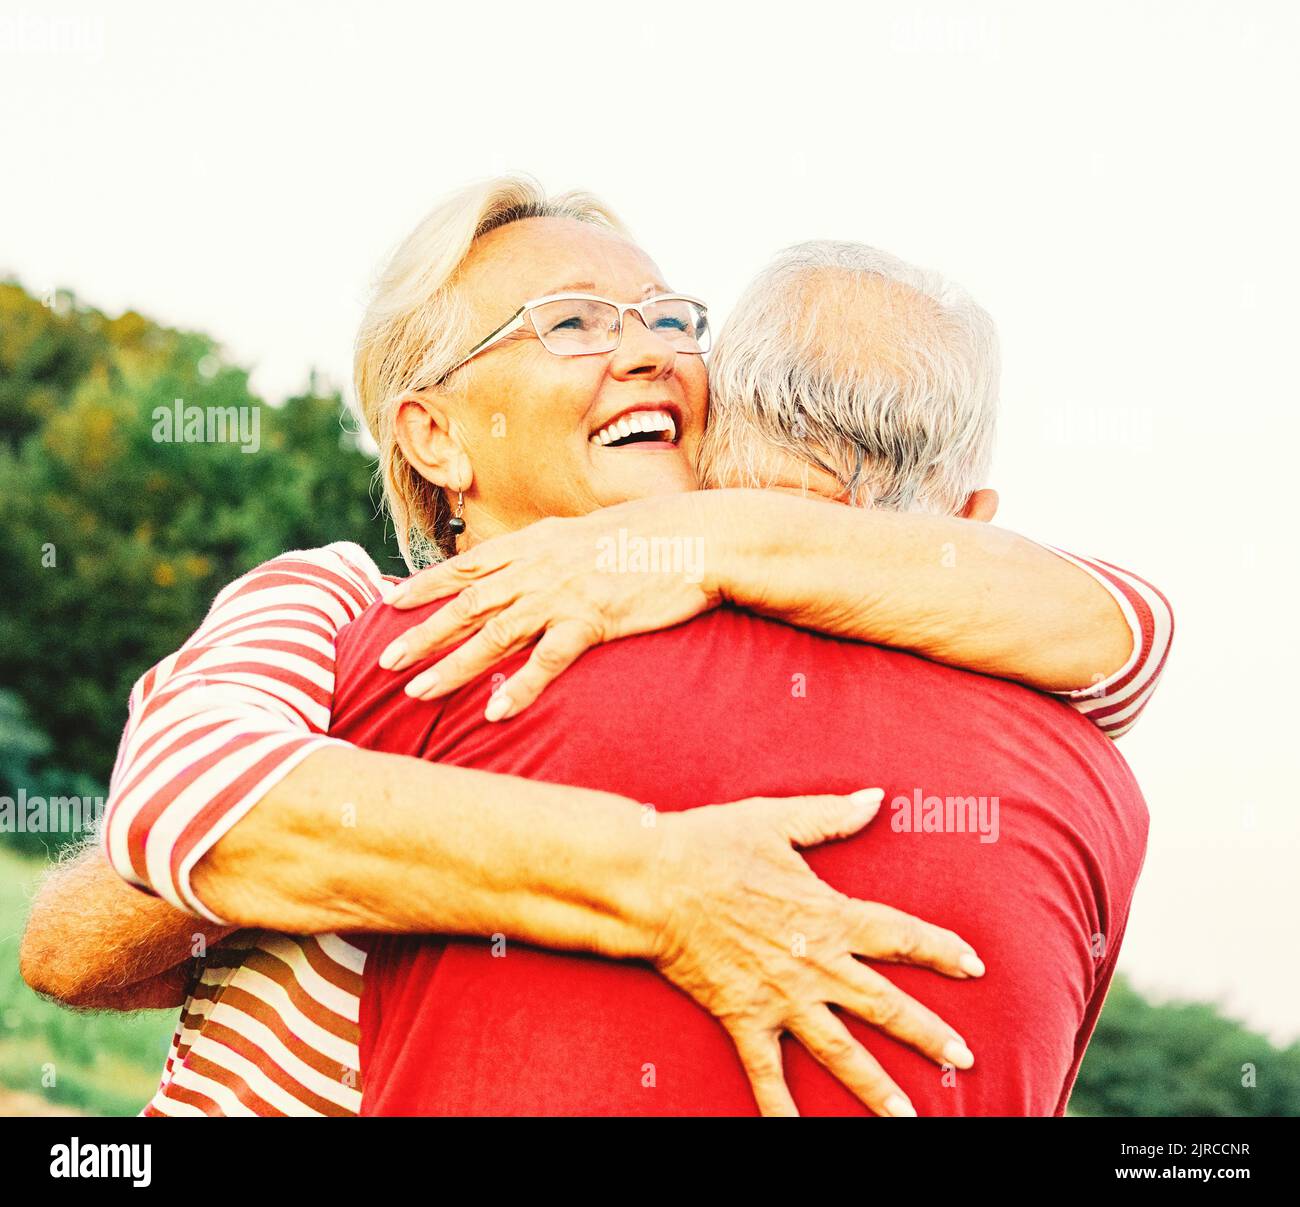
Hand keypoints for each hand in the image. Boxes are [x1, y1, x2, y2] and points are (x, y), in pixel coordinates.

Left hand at [378, 495, 728, 717]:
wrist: (697, 538)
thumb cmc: (648, 537)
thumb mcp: (587, 532)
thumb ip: (550, 549)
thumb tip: (524, 563)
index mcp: (535, 543)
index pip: (467, 566)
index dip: (425, 587)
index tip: (388, 604)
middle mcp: (539, 567)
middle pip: (467, 605)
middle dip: (422, 634)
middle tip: (385, 661)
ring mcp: (564, 594)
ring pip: (493, 635)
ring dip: (452, 666)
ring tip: (418, 692)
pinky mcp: (593, 622)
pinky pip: (547, 661)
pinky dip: (519, 688)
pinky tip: (495, 712)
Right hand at [651, 788, 983, 1116]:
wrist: (653, 881)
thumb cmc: (712, 843)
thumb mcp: (777, 820)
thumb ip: (832, 814)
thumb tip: (877, 797)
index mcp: (827, 914)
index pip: (900, 935)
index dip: (941, 950)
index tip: (975, 966)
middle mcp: (814, 963)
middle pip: (884, 1004)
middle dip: (928, 1032)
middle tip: (966, 1055)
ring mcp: (780, 996)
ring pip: (839, 1050)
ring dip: (875, 1085)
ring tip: (907, 1117)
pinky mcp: (743, 1017)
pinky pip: (766, 1072)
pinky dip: (781, 1108)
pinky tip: (796, 1135)